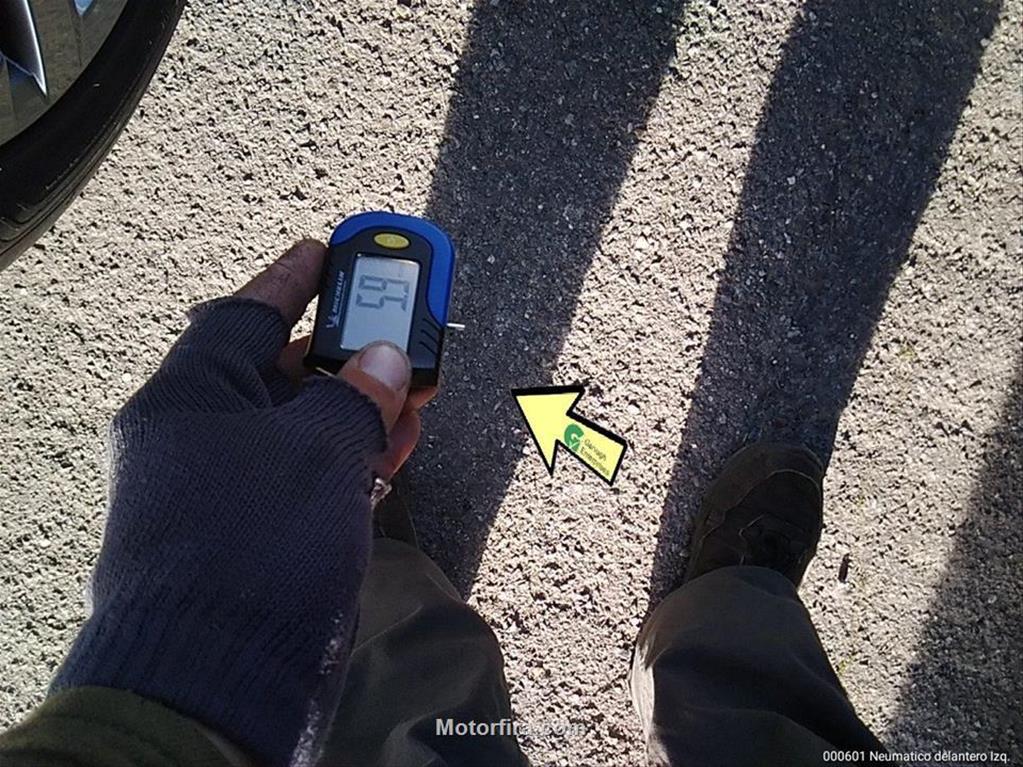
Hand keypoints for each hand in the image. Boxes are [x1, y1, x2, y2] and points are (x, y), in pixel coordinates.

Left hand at [51, 239, 436, 764]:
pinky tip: (398, 443)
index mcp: (188, 400)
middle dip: (349, 350)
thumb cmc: (256, 545)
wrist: (224, 676)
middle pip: (282, 370)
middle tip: (404, 325)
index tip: (331, 250)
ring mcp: (231, 485)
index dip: (295, 279)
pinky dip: (356, 454)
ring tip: (421, 386)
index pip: (244, 314)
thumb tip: (387, 361)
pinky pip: (313, 471)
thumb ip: (357, 395)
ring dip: (364, 405)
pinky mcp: (262, 528)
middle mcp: (202, 436)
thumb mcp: (320, 451)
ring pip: (306, 424)